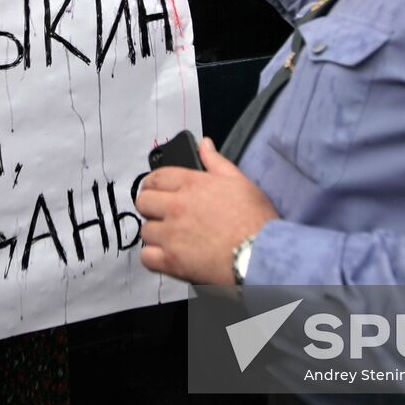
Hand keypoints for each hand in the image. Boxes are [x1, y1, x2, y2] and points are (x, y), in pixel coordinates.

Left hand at [136, 137, 278, 283]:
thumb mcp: (239, 181)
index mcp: (191, 184)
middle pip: (143, 202)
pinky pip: (146, 257)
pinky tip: (166, 255)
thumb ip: (216, 161)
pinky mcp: (172, 261)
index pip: (156, 178)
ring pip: (145, 230)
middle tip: (161, 213)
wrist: (261, 254)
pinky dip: (153, 257)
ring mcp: (172, 235)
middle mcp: (177, 207)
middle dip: (151, 206)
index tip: (155, 190)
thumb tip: (204, 144)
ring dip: (156, 233)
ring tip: (170, 237)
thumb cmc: (254, 220)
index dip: (153, 184)